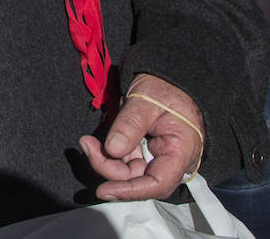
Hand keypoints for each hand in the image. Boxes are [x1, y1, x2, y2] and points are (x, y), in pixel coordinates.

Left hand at [79, 74, 204, 200]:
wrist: (166, 79)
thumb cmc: (163, 87)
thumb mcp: (146, 100)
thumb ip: (130, 124)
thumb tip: (113, 150)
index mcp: (181, 151)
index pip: (158, 183)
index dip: (132, 191)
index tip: (105, 190)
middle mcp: (170, 161)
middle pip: (139, 180)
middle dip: (110, 169)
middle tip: (88, 146)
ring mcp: (156, 158)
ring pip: (129, 173)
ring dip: (106, 161)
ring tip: (88, 142)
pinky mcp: (144, 153)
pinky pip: (125, 162)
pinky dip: (108, 156)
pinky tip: (95, 144)